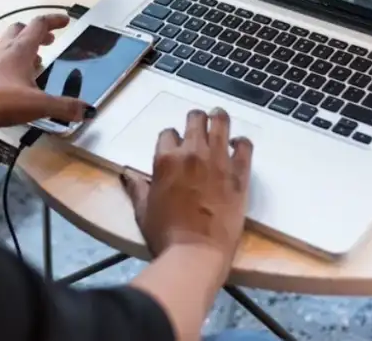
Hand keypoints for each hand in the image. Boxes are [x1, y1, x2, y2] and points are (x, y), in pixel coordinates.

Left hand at [0, 14, 93, 128]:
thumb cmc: (0, 101)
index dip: (54, 20)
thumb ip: (64, 107)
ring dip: (21, 45)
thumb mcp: (38, 105)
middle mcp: (4, 49)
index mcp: (20, 50)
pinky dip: (7, 61)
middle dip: (37, 33)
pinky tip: (11, 78)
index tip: (65, 21)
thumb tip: (86, 110)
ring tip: (33, 61)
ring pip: (6, 42)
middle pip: (20, 29)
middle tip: (49, 42)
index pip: (39, 25)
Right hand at [120, 108, 252, 266]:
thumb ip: (136, 188)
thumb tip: (126, 174)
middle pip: (195, 119)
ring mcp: (218, 161)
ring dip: (218, 118)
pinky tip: (238, 145)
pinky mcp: (239, 174)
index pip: (168, 133)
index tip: (175, 147)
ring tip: (219, 118)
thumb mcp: (143, 210)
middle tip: (198, 125)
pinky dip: (241, 142)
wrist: (197, 252)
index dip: (171, 139)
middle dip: (195, 119)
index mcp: (166, 159)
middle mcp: (192, 153)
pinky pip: (244, 146)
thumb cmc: (166, 234)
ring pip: (220, 123)